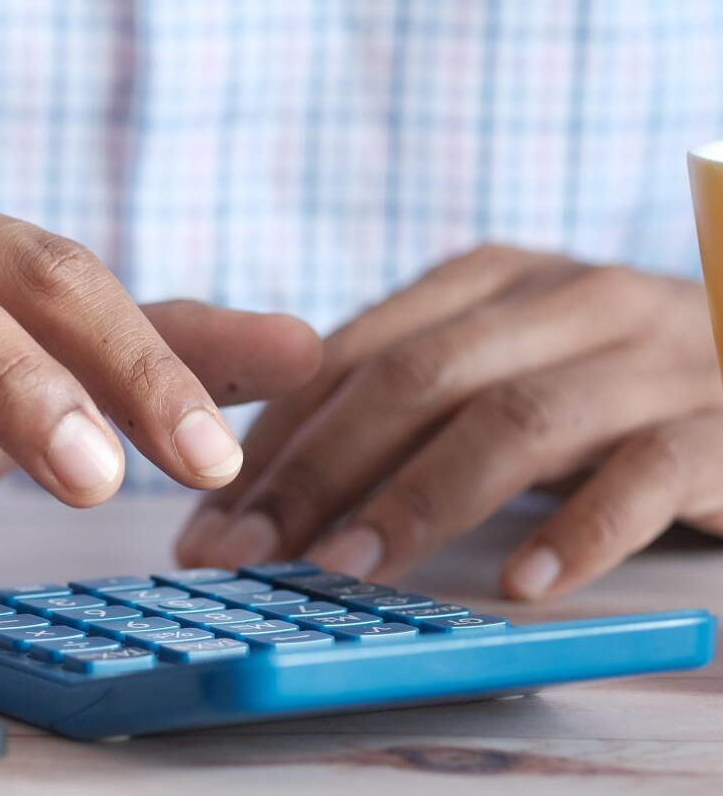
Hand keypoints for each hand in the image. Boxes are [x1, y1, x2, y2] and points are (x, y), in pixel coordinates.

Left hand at [176, 244, 722, 599]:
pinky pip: (649, 471)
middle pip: (416, 379)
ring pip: (515, 420)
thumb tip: (259, 494)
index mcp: (492, 280)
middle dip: (315, 471)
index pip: (352, 352)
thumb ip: (404, 404)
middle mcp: (567, 300)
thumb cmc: (613, 387)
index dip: (273, 438)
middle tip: (245, 554)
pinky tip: (521, 580)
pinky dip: (581, 528)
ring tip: (345, 570)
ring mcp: (652, 356)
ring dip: (416, 501)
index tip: (207, 517)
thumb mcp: (502, 368)